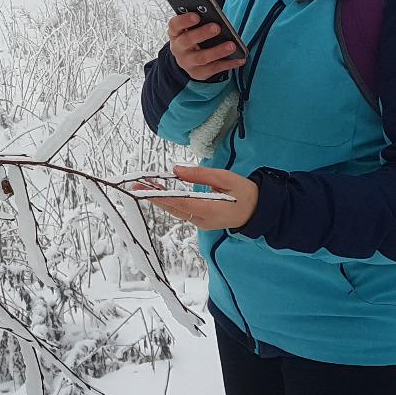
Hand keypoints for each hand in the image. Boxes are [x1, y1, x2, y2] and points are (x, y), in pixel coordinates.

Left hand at [132, 165, 257, 230]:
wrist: (258, 211)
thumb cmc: (244, 192)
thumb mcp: (225, 178)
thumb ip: (200, 174)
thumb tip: (176, 170)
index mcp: (209, 210)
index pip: (180, 203)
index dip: (161, 196)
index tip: (145, 190)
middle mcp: (202, 221)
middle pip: (174, 209)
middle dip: (155, 197)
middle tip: (137, 186)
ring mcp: (201, 224)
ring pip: (177, 211)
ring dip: (161, 199)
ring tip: (145, 187)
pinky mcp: (201, 222)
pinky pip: (182, 212)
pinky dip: (171, 202)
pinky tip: (161, 193)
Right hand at [167, 12, 245, 80]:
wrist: (188, 59)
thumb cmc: (193, 37)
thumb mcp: (191, 29)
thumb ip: (200, 22)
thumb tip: (216, 17)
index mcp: (176, 33)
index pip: (175, 25)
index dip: (184, 20)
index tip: (197, 16)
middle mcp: (178, 48)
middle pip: (188, 40)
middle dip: (202, 33)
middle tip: (217, 27)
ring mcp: (187, 62)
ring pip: (202, 57)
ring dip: (218, 51)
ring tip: (232, 45)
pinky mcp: (198, 73)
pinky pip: (214, 68)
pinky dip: (228, 64)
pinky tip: (239, 59)